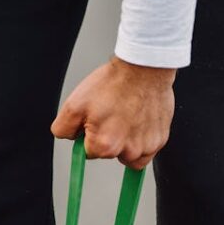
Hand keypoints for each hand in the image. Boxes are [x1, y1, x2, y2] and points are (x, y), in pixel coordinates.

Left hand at [51, 57, 175, 169]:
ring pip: (130, 156)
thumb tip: (67, 138)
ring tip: (126, 118)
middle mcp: (128, 151)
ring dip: (126, 143)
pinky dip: (142, 140)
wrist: (143, 69)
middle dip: (108, 138)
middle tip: (111, 114)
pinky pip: (147, 151)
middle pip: (110, 154)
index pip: (89, 153)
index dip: (89, 135)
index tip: (94, 122)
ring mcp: (146, 147)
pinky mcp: (160, 140)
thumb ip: (63, 128)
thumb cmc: (113, 83)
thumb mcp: (74, 103)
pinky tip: (139, 121)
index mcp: (104, 145)